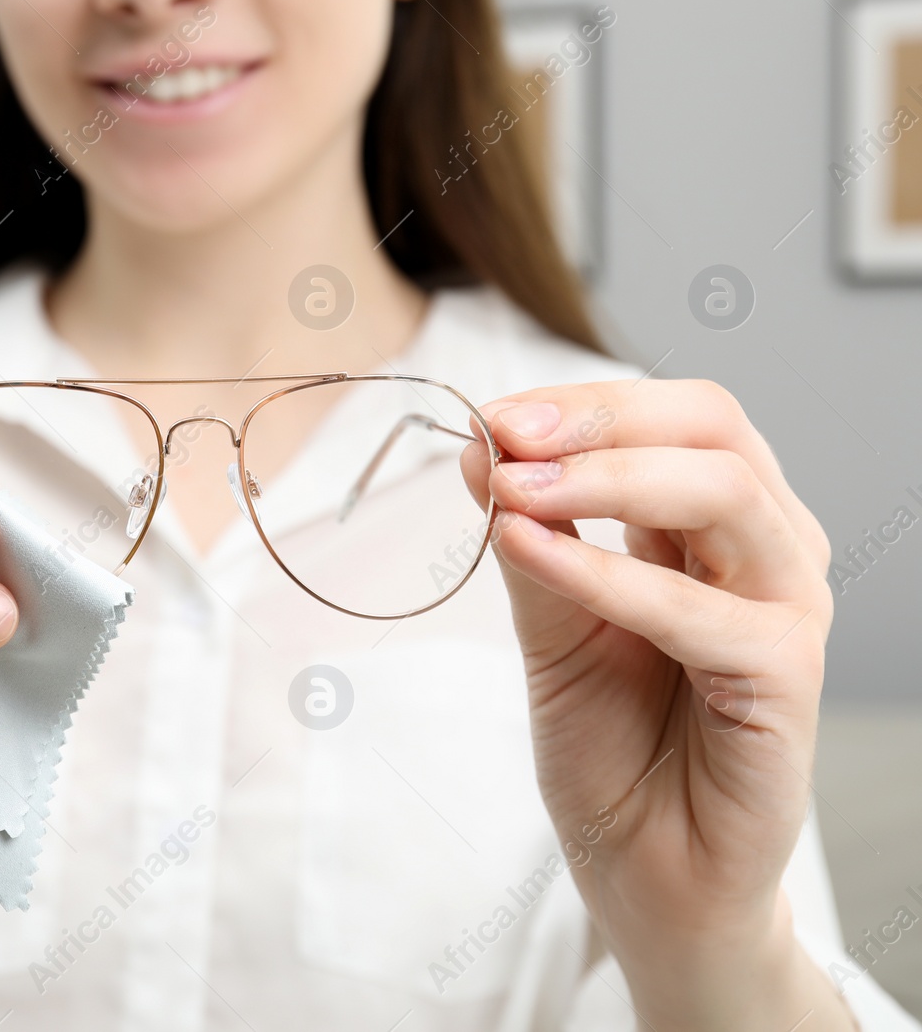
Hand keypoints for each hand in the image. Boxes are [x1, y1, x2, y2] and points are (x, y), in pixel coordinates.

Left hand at [460, 379, 849, 1027]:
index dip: (585, 402)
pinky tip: (529, 552)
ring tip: (513, 490)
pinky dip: (607, 572)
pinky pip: (704, 610)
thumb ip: (530, 537)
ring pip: (724, 495)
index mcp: (712, 525)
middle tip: (505, 434)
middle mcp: (764, 552)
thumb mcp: (550, 626)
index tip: (491, 415)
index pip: (673, 416)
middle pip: (712, 430)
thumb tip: (484, 445)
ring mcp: (786, 612)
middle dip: (599, 420)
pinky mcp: (786, 681)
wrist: (642, 868)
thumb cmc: (611, 746)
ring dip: (605, 480)